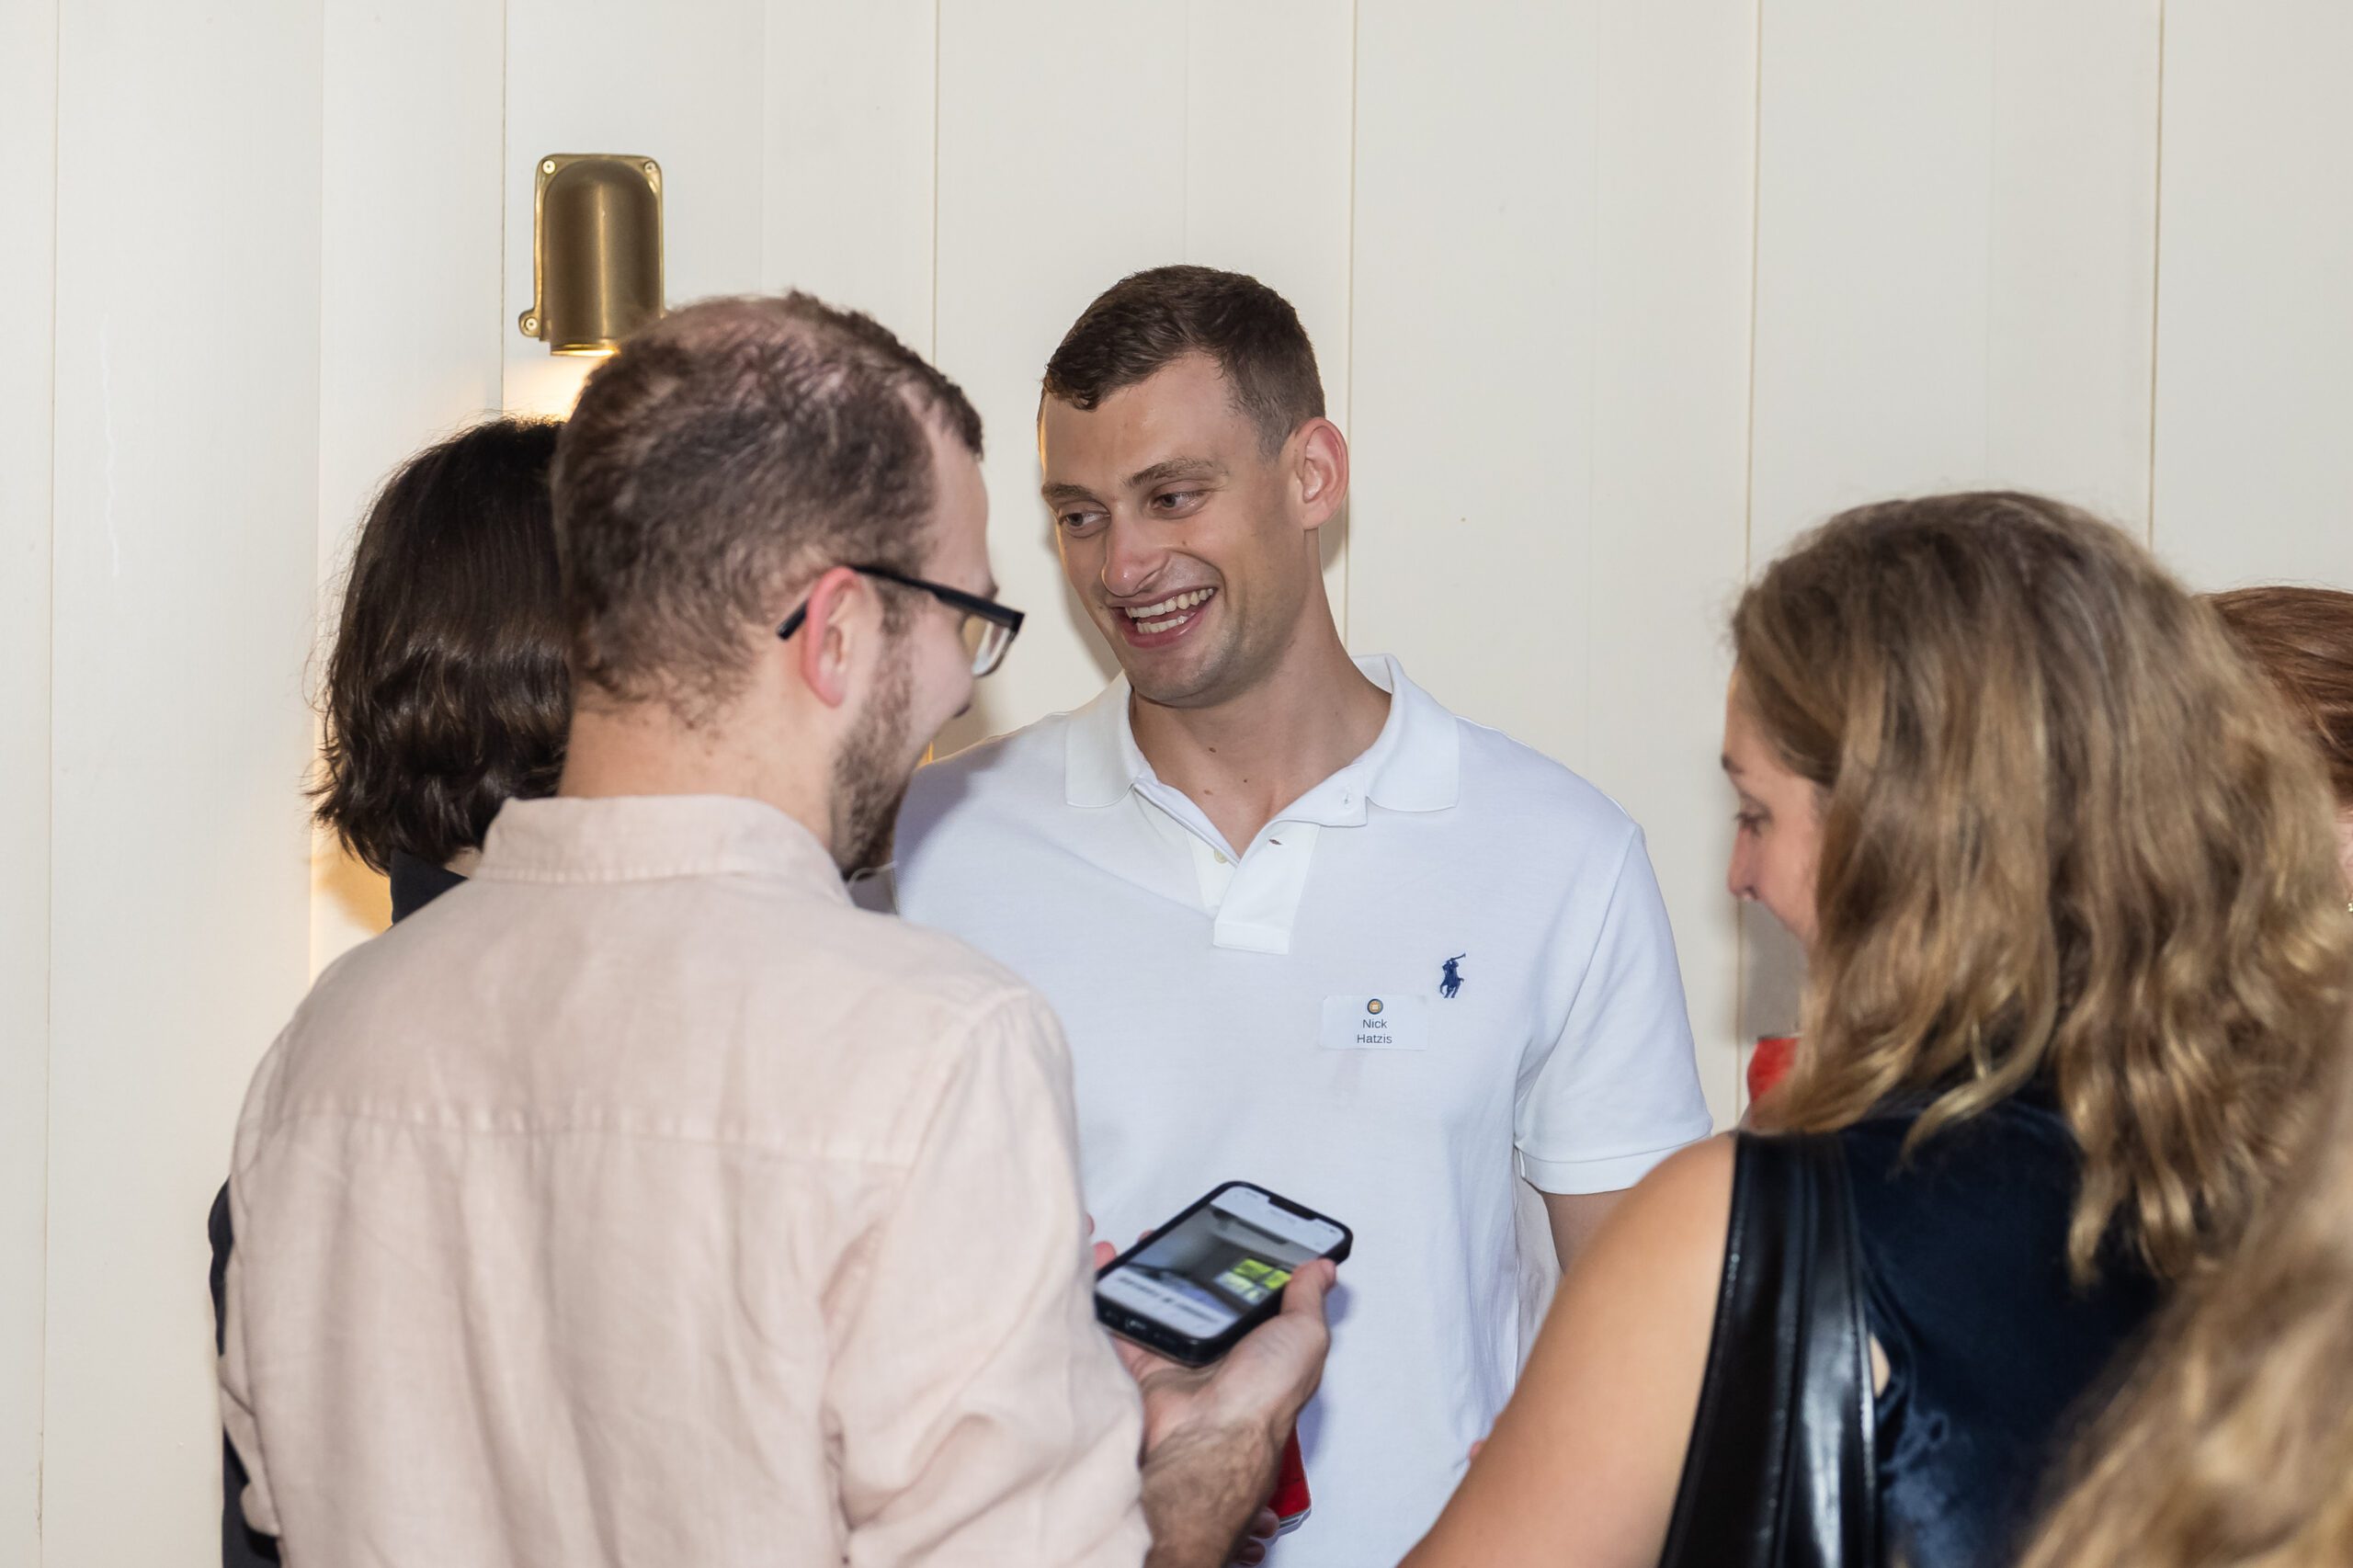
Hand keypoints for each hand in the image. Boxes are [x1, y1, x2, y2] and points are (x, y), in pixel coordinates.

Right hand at [1106, 1245, 1336, 1567]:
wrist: (1209, 1437)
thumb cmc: (1262, 1397)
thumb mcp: (1305, 1336)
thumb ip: (1308, 1298)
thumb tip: (1323, 1269)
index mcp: (1261, 1342)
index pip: (1250, 1294)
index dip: (1241, 1265)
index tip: (1228, 1233)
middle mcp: (1221, 1352)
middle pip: (1200, 1298)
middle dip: (1186, 1266)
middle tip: (1175, 1238)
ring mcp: (1182, 1360)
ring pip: (1159, 1307)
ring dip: (1146, 1277)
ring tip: (1137, 1247)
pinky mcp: (1147, 1368)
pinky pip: (1125, 1328)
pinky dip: (1112, 1302)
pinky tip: (1110, 1275)